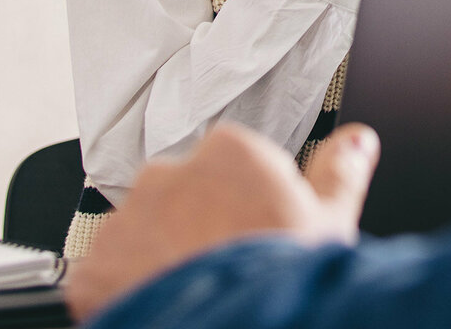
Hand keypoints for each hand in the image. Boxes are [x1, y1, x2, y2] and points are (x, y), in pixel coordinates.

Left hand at [65, 121, 378, 323]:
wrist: (237, 328)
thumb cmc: (282, 278)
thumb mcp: (330, 222)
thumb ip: (340, 171)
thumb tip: (358, 139)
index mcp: (230, 151)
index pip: (234, 164)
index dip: (248, 203)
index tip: (258, 232)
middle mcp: (170, 174)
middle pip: (183, 194)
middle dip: (197, 225)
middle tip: (225, 267)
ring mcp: (127, 222)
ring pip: (141, 233)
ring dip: (158, 257)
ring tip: (194, 296)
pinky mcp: (92, 271)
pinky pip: (104, 277)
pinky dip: (124, 295)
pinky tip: (163, 312)